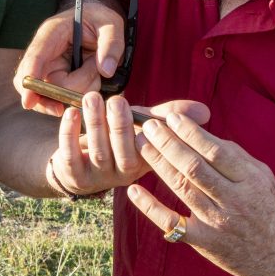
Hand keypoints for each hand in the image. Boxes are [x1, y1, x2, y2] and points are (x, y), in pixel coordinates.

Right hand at [14, 1, 124, 115]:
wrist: (98, 22)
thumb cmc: (100, 19)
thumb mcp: (111, 24)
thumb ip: (111, 44)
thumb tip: (105, 71)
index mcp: (52, 33)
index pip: (36, 57)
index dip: (30, 79)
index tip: (28, 102)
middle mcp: (45, 53)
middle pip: (42, 84)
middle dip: (70, 88)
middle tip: (95, 73)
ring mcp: (49, 69)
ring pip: (55, 95)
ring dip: (81, 89)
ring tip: (96, 68)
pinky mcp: (56, 80)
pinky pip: (59, 98)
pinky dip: (77, 97)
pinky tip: (90, 83)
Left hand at [50, 96, 209, 196]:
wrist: (77, 160)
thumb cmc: (117, 137)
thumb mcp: (144, 126)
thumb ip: (168, 117)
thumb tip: (206, 112)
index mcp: (144, 164)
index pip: (152, 155)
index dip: (151, 139)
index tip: (150, 117)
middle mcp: (122, 175)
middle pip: (123, 154)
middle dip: (120, 126)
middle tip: (117, 100)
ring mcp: (97, 177)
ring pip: (98, 152)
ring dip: (95, 124)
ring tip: (92, 98)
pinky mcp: (73, 174)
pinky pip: (71, 156)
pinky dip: (69, 134)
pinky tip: (71, 113)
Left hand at [128, 113, 274, 275]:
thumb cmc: (268, 208)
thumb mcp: (262, 177)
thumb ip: (235, 156)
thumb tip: (202, 134)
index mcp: (251, 179)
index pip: (216, 151)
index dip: (191, 132)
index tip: (172, 117)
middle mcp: (234, 200)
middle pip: (195, 167)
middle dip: (169, 143)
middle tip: (150, 126)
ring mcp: (218, 222)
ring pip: (182, 187)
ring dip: (158, 163)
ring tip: (141, 144)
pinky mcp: (204, 241)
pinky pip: (172, 223)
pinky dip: (150, 207)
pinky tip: (134, 190)